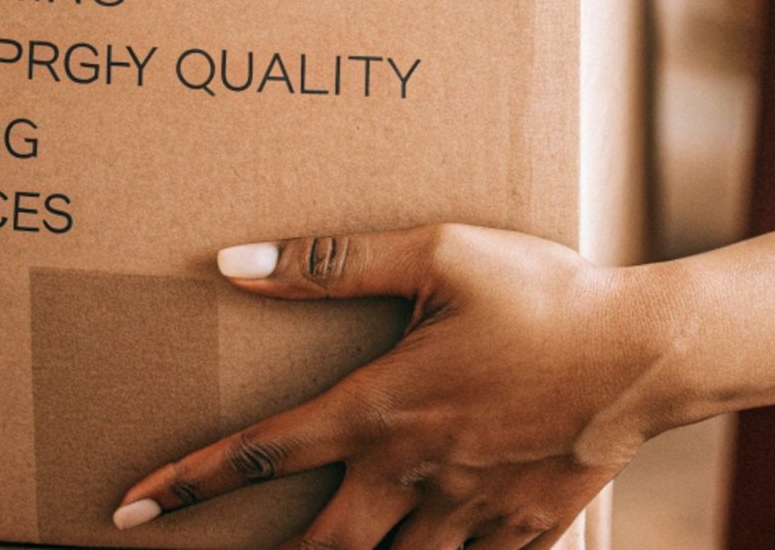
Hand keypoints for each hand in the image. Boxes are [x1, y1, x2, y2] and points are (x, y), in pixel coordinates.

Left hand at [114, 224, 671, 549]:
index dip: (192, 480)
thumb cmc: (539, 291)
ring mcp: (469, 514)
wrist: (642, 352)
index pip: (268, 452)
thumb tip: (234, 262)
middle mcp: (414, 477)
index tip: (132, 506)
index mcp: (384, 409)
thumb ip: (333, 260)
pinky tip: (441, 545)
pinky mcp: (522, 531)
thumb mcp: (436, 254)